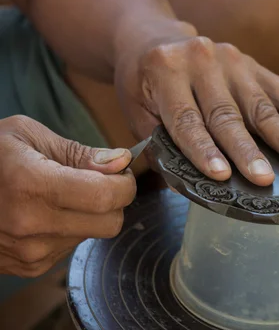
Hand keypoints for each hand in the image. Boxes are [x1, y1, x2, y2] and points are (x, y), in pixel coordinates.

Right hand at [0, 116, 135, 276]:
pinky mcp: (28, 266)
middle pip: (110, 223)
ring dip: (90, 215)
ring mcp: (29, 251)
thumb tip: (121, 161)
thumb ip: (80, 152)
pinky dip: (70, 229)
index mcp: (32, 185)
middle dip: (114, 201)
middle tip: (99, 182)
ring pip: (93, 235)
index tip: (121, 173)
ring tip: (60, 195)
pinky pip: (72, 247)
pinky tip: (46, 212)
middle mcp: (31, 225)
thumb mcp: (28, 135)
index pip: (106, 197)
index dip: (124, 184)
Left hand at [115, 30, 278, 185]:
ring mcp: (234, 62)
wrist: (156, 36)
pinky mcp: (257, 66)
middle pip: (229, 114)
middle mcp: (203, 62)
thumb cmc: (142, 81)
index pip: (187, 119)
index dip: (203, 149)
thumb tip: (187, 185)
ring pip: (264, 105)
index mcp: (166, 71)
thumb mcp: (136, 108)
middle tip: (267, 179)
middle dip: (249, 149)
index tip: (222, 176)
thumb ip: (159, 142)